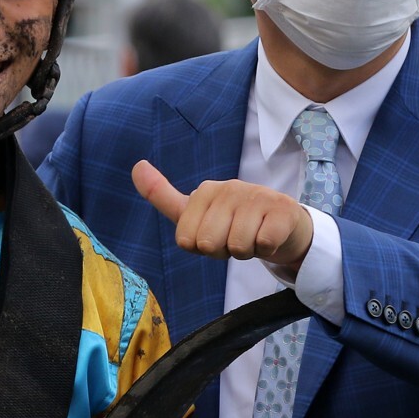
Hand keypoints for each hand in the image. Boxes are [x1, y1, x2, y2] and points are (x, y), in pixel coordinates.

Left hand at [132, 159, 313, 269]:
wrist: (283, 224)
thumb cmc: (234, 222)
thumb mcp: (195, 213)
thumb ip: (162, 195)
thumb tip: (136, 165)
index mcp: (204, 191)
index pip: (187, 241)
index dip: (202, 249)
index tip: (215, 236)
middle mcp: (229, 188)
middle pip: (209, 245)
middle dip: (224, 252)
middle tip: (235, 238)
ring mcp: (257, 196)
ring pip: (237, 247)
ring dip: (247, 251)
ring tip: (253, 236)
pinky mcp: (282, 209)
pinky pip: (263, 244)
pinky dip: (267, 249)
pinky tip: (270, 235)